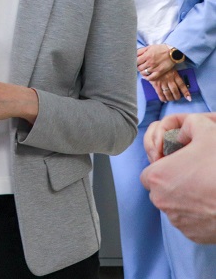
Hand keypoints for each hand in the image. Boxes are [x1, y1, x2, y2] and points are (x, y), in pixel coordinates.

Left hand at [137, 44, 172, 81]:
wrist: (173, 52)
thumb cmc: (160, 49)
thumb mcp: (149, 47)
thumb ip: (141, 51)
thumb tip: (133, 54)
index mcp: (146, 55)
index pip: (136, 61)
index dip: (135, 62)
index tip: (136, 62)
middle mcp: (150, 62)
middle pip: (139, 68)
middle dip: (138, 67)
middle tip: (140, 66)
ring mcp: (155, 68)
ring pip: (144, 73)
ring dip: (142, 72)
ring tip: (143, 70)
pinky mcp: (160, 72)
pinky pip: (151, 77)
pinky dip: (147, 78)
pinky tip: (146, 76)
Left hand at [141, 114, 215, 243]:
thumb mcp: (207, 132)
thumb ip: (189, 124)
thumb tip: (181, 130)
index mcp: (157, 176)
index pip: (150, 173)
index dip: (164, 168)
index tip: (179, 166)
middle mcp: (160, 200)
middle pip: (161, 191)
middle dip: (174, 184)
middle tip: (196, 177)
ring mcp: (176, 220)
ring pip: (175, 207)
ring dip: (186, 200)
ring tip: (207, 190)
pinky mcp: (192, 235)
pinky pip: (189, 223)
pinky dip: (198, 216)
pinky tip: (213, 204)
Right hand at [145, 70, 190, 102]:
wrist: (151, 63)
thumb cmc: (162, 66)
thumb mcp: (171, 68)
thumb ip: (174, 75)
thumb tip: (178, 84)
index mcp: (174, 74)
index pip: (182, 85)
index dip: (186, 92)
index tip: (189, 98)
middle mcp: (169, 79)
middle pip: (175, 90)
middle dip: (177, 96)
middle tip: (177, 98)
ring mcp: (162, 82)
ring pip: (168, 93)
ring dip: (170, 98)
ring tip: (171, 99)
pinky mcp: (156, 84)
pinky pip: (160, 93)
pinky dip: (162, 98)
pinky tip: (164, 100)